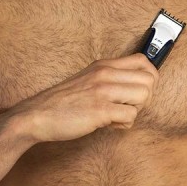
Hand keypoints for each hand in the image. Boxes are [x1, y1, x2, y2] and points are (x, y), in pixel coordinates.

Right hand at [11, 52, 159, 142]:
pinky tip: (109, 124)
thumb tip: (134, 87)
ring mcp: (103, 90)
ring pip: (144, 96)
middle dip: (144, 98)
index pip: (143, 60)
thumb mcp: (87, 79)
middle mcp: (105, 73)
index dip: (148, 78)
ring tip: (117, 115)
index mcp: (103, 65)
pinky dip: (124, 124)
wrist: (37, 115)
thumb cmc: (63, 102)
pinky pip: (130, 115)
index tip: (138, 91)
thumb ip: (109, 79)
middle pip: (149, 79)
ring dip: (135, 110)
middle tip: (126, 106)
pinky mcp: (100, 110)